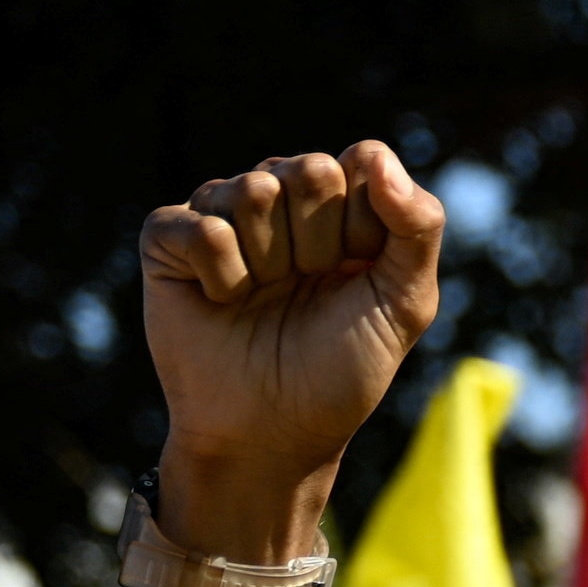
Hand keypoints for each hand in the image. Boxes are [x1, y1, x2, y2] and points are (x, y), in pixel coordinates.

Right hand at [138, 143, 449, 516]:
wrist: (274, 432)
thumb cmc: (341, 368)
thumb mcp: (405, 303)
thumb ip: (418, 225)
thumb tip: (373, 154)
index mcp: (340, 205)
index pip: (359, 163)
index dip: (364, 226)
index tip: (357, 273)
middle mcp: (279, 199)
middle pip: (308, 170)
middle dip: (318, 243)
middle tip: (305, 289)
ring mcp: (220, 212)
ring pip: (252, 191)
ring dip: (269, 262)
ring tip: (263, 298)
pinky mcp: (169, 237)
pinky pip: (200, 227)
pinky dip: (221, 275)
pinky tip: (221, 301)